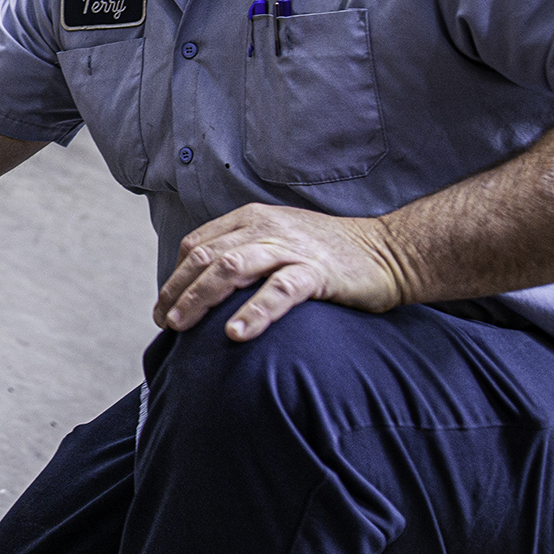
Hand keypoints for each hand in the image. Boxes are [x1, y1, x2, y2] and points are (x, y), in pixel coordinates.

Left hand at [154, 204, 407, 340]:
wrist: (390, 250)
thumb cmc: (328, 254)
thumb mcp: (278, 243)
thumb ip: (243, 255)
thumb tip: (204, 289)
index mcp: (250, 219)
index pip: (196, 245)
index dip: (174, 277)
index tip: (163, 308)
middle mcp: (265, 229)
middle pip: (206, 258)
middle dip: (177, 291)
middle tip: (165, 324)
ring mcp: (291, 248)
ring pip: (231, 269)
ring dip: (200, 298)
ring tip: (182, 327)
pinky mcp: (317, 272)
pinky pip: (279, 290)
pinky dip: (255, 312)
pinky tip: (236, 334)